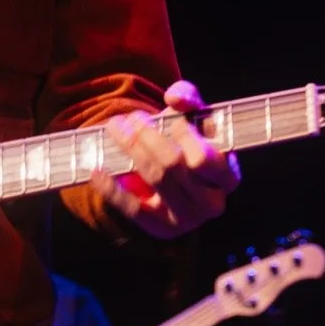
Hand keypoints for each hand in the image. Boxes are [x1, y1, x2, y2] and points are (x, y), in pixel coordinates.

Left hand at [92, 78, 239, 238]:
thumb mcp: (197, 117)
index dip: (183, 134)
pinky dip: (113, 189)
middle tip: (130, 117)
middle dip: (147, 136)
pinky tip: (97, 171)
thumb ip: (189, 99)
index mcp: (227, 176)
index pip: (204, 159)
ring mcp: (187, 218)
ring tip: (115, 128)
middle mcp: (212, 202)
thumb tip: (174, 97)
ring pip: (154, 179)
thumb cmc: (192, 141)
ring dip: (130, 149)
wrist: (181, 175)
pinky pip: (134, 209)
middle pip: (173, 166)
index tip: (166, 112)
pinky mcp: (162, 228)